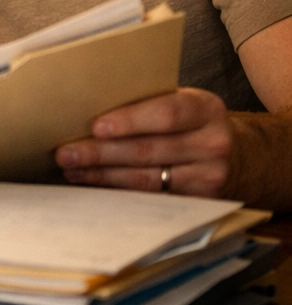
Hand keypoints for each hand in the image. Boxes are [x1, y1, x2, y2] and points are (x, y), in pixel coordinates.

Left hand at [55, 88, 232, 196]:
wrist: (238, 156)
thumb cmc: (190, 122)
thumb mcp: (181, 101)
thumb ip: (148, 100)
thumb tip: (89, 101)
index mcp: (206, 109)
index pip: (165, 114)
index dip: (129, 121)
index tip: (96, 127)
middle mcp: (213, 144)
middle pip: (148, 151)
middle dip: (101, 153)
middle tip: (66, 153)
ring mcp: (210, 178)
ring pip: (145, 180)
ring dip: (102, 175)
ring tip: (72, 170)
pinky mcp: (201, 204)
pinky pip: (152, 200)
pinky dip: (118, 192)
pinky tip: (95, 185)